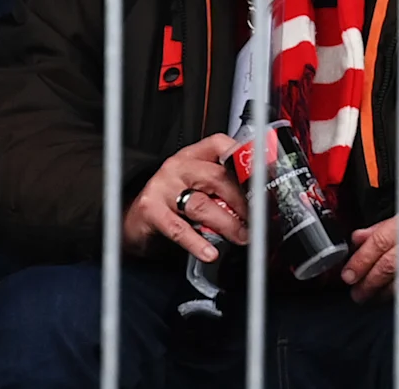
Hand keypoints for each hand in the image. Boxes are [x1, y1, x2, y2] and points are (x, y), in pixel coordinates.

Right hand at [125, 134, 248, 261]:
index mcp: (193, 156)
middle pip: (216, 177)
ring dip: (226, 224)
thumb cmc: (171, 201)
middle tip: (256, 221)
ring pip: (201, 204)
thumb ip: (222, 189)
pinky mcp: (151, 210)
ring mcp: (163, 187)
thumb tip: (258, 204)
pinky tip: (210, 252)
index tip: (263, 179)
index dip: (244, 159)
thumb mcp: (196, 186)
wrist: (134, 219)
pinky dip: (197, 243)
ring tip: (241, 237)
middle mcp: (178, 167)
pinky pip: (178, 228)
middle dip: (242, 201)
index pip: (221, 145)